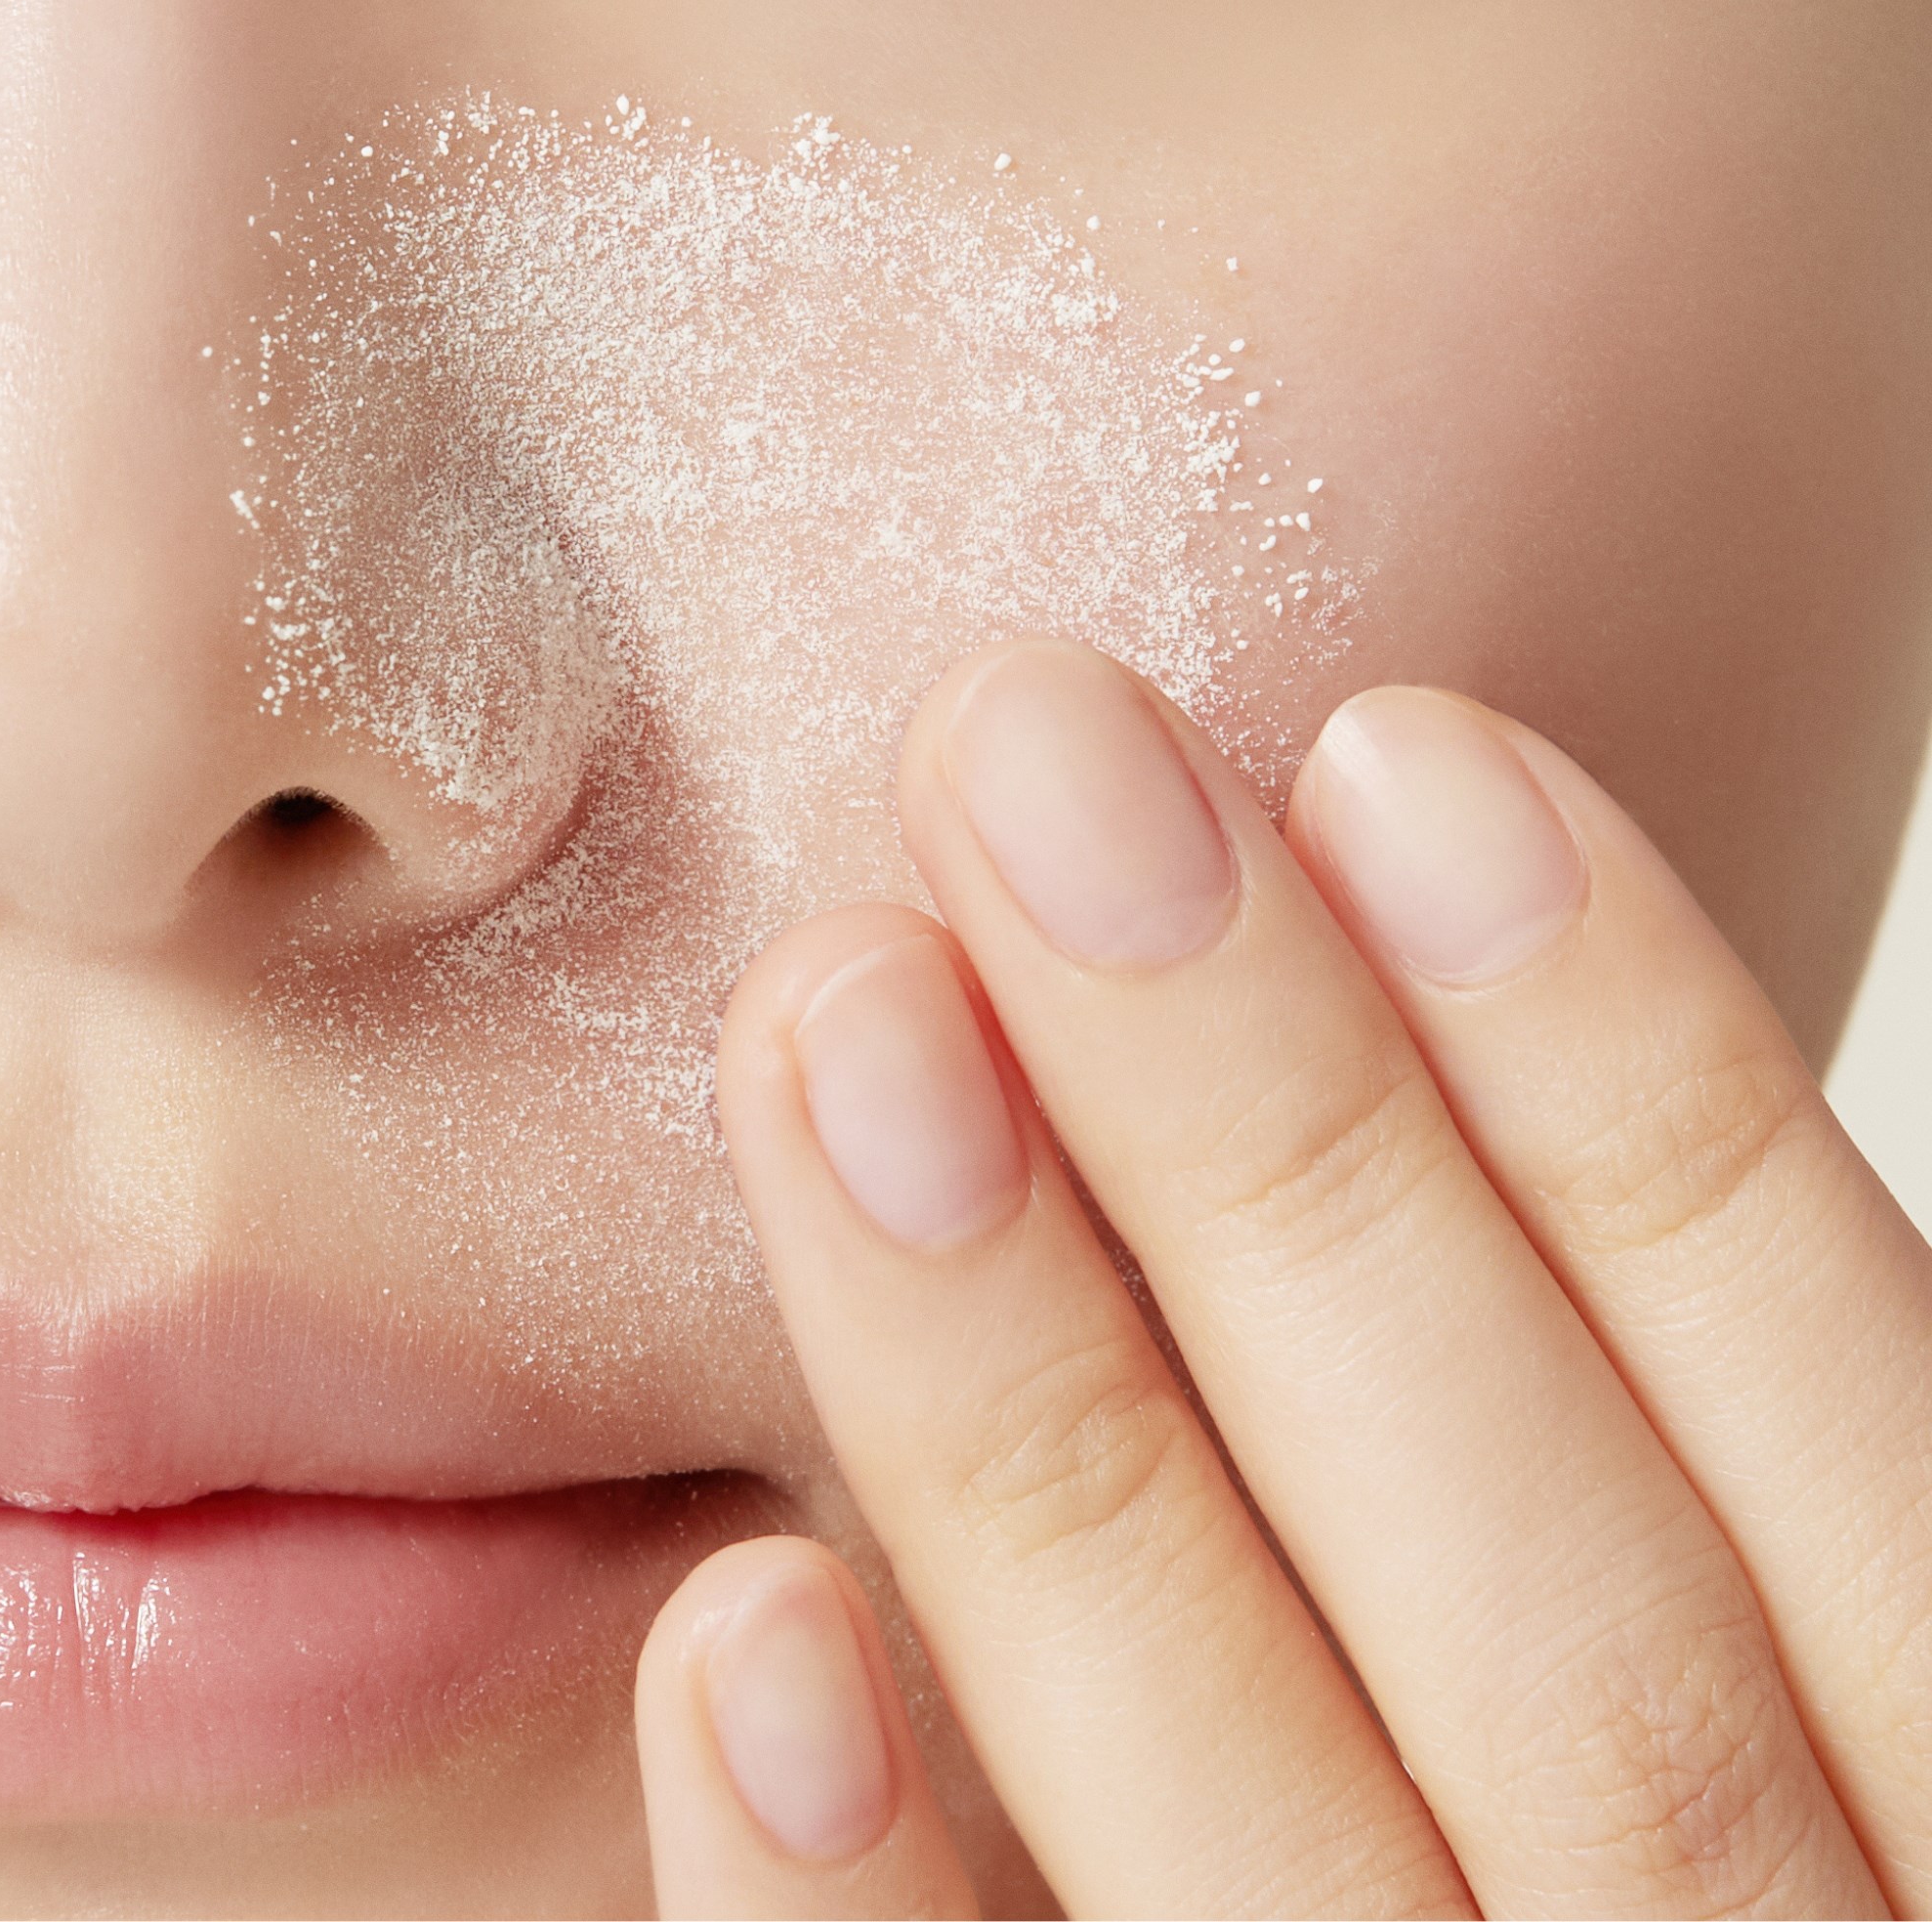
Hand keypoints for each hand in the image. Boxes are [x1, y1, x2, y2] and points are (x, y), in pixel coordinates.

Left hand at [632, 640, 1930, 1917]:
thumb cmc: (1761, 1876)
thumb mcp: (1839, 1736)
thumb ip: (1703, 1527)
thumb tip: (1495, 1105)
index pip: (1849, 1457)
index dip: (1645, 1080)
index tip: (1397, 749)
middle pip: (1560, 1606)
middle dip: (1292, 1143)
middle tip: (1036, 762)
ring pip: (1284, 1825)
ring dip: (1041, 1414)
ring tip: (839, 1015)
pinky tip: (737, 1641)